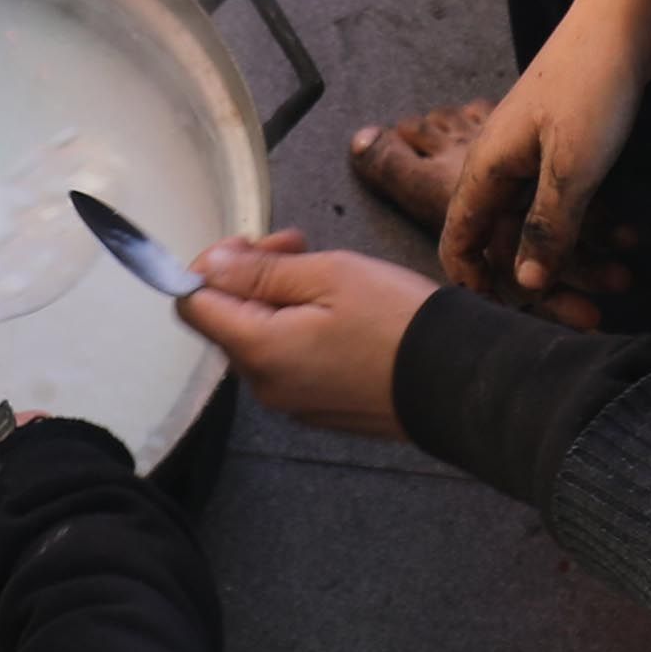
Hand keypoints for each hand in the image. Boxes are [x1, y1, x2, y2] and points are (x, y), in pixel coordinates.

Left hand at [180, 235, 431, 435]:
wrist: (458, 381)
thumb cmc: (398, 322)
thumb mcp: (328, 275)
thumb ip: (260, 271)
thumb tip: (209, 266)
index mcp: (259, 351)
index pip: (192, 305)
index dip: (212, 266)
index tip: (254, 243)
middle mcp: (264, 384)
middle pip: (226, 320)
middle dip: (250, 275)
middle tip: (297, 244)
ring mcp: (292, 401)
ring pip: (258, 338)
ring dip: (276, 298)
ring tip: (322, 271)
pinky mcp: (318, 407)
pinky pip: (287, 360)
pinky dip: (297, 328)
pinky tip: (336, 309)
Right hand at [422, 0, 650, 310]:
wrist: (623, 22)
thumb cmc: (591, 87)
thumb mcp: (572, 167)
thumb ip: (546, 226)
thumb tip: (525, 283)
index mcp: (487, 167)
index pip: (458, 237)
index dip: (473, 280)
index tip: (504, 315)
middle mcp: (501, 163)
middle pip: (500, 235)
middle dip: (536, 275)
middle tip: (581, 311)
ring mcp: (532, 153)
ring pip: (536, 218)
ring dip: (570, 251)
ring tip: (615, 282)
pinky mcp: (563, 145)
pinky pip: (562, 197)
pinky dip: (586, 220)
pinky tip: (622, 239)